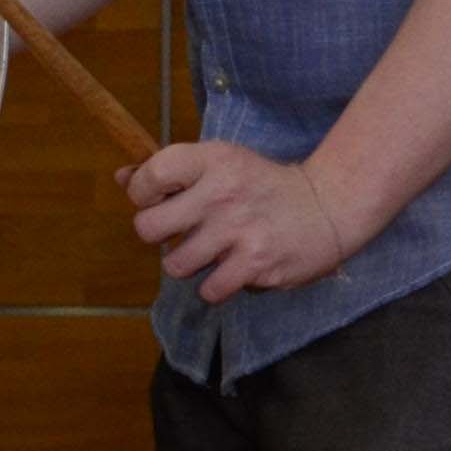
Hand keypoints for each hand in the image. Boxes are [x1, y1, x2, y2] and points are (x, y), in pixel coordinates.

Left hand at [124, 140, 351, 299]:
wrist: (328, 206)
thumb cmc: (261, 185)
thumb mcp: (220, 162)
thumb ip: (169, 171)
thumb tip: (122, 178)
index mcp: (212, 160)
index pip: (150, 176)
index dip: (141, 193)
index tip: (156, 199)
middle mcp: (222, 193)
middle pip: (148, 228)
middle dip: (157, 235)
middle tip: (179, 232)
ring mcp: (238, 231)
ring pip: (175, 266)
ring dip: (188, 264)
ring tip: (210, 252)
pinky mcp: (256, 263)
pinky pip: (210, 290)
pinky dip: (217, 287)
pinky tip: (232, 270)